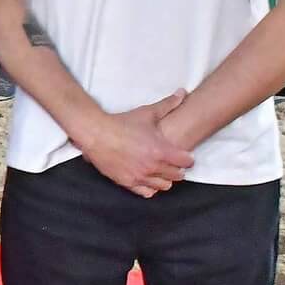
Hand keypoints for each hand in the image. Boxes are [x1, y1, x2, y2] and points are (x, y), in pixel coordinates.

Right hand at [76, 90, 194, 197]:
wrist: (96, 133)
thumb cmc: (121, 124)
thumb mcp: (147, 113)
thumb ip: (168, 104)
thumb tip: (182, 93)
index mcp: (161, 151)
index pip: (187, 162)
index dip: (187, 158)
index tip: (183, 154)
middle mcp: (152, 166)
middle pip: (177, 176)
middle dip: (177, 169)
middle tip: (172, 162)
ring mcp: (140, 176)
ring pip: (163, 186)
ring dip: (165, 178)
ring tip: (160, 170)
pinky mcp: (127, 182)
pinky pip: (146, 192)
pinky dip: (150, 187)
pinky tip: (147, 177)